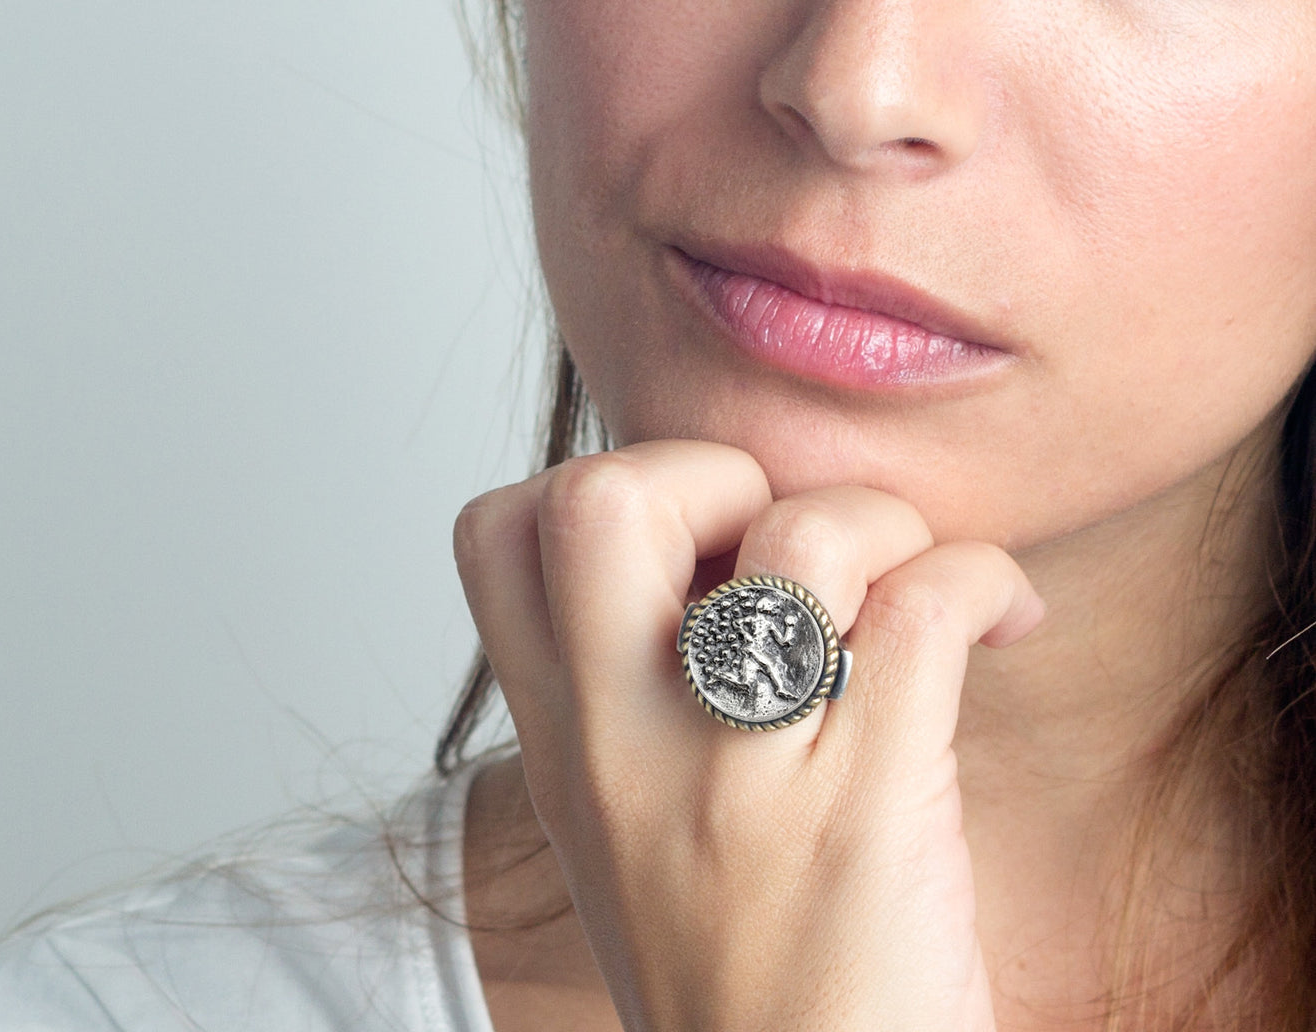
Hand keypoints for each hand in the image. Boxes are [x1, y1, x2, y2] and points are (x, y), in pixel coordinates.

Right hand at [454, 440, 1043, 1031]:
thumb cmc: (737, 979)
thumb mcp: (626, 831)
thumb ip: (630, 694)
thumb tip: (727, 545)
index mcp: (561, 747)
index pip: (496, 534)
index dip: (589, 485)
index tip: (684, 540)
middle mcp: (623, 751)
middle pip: (604, 498)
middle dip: (707, 468)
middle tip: (775, 539)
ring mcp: (740, 780)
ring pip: (798, 537)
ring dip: (876, 520)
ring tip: (911, 574)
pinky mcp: (870, 810)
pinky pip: (925, 610)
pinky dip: (979, 578)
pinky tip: (1000, 619)